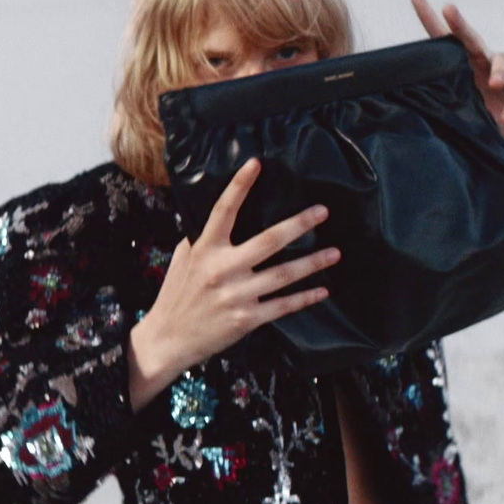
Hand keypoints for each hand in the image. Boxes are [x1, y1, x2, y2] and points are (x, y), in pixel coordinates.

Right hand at [126, 158, 341, 411]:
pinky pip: (282, 305)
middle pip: (269, 240)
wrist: (167, 339)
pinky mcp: (246, 319)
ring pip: (284, 274)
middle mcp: (222, 269)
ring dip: (313, 262)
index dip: (240, 185)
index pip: (224, 210)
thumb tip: (220, 219)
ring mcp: (236, 294)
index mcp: (205, 249)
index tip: (256, 164)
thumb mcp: (183, 260)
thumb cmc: (175, 296)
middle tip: (322, 211)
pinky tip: (322, 290)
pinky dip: (305, 298)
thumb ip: (202, 240)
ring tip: (335, 252)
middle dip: (299, 224)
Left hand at [411, 0, 503, 159]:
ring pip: (503, 60)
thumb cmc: (490, 117)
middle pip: (470, 39)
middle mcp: (484, 59)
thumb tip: (423, 107)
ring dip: (499, 71)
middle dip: (459, 23)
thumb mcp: (466, 112)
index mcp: (464, 65)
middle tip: (448, 9)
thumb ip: (451, 104)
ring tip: (495, 84)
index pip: (443, 39)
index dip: (430, 18)